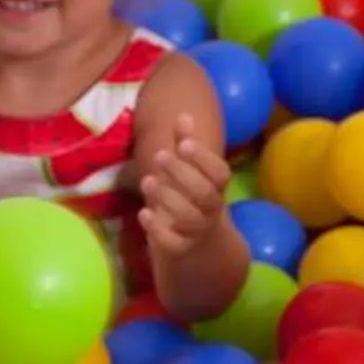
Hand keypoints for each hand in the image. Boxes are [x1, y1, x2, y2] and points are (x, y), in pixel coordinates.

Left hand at [138, 115, 233, 260]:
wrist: (196, 238)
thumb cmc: (189, 194)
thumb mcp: (188, 169)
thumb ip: (185, 144)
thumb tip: (183, 116)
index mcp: (216, 187)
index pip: (220, 173)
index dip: (203, 159)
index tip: (184, 144)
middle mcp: (211, 209)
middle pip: (205, 194)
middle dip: (182, 174)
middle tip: (159, 155)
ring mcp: (196, 230)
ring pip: (188, 217)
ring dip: (167, 198)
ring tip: (146, 181)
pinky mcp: (179, 246)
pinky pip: (173, 243)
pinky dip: (157, 230)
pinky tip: (143, 213)